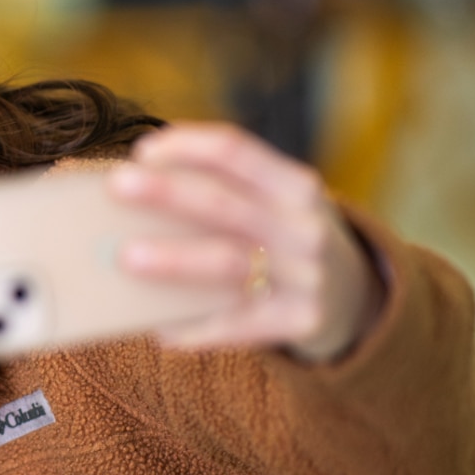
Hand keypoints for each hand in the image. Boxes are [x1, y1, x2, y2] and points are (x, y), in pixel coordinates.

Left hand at [108, 122, 383, 361]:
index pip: (236, 150)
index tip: (142, 152)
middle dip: (168, 192)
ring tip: (126, 257)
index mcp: (295, 185)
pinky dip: (192, 327)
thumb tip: (130, 200)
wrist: (356, 298)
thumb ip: (225, 196)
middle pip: (225, 203)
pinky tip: (157, 328)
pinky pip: (235, 324)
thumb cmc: (285, 241)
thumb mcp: (276, 205)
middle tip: (118, 187)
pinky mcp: (300, 320)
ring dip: (174, 258)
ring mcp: (307, 276)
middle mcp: (305, 226)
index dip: (187, 146)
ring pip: (228, 262)